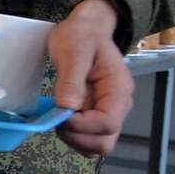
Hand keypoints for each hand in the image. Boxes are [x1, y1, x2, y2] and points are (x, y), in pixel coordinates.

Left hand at [49, 0, 134, 156]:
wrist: (87, 30)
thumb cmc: (82, 36)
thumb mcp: (73, 50)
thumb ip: (71, 80)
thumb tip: (68, 108)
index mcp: (118, 88)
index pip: (108, 123)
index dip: (82, 126)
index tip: (60, 116)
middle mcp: (118, 104)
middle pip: (105, 141)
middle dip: (77, 137)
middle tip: (56, 120)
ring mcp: (108, 111)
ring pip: (97, 144)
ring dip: (74, 139)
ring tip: (57, 118)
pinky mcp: (96, 114)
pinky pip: (89, 137)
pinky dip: (74, 136)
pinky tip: (61, 119)